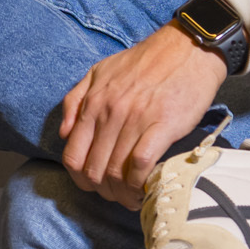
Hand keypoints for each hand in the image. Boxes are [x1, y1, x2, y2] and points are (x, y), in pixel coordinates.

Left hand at [58, 25, 229, 206]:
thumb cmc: (143, 63)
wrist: (186, 49)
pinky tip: (143, 189)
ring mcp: (135, 119)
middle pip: (95, 169)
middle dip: (102, 191)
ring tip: (130, 199)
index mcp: (93, 102)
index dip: (80, 179)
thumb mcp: (99, 71)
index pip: (73, 155)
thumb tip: (63, 133)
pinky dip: (139, 183)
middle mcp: (110, 112)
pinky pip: (141, 163)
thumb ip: (75, 100)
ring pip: (117, 171)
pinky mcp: (162, 124)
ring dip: (122, 194)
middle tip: (115, 196)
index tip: (93, 186)